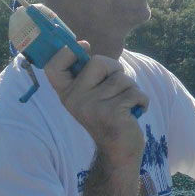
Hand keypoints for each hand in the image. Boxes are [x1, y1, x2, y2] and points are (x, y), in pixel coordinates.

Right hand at [44, 42, 147, 160]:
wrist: (118, 151)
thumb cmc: (108, 116)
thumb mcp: (91, 95)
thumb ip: (88, 74)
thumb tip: (82, 44)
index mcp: (66, 93)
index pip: (53, 66)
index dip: (66, 51)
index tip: (84, 46)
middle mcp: (74, 100)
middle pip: (98, 61)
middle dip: (115, 70)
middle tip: (115, 89)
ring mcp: (91, 107)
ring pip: (122, 78)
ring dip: (131, 89)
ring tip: (124, 106)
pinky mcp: (111, 114)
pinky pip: (135, 92)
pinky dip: (142, 100)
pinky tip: (134, 113)